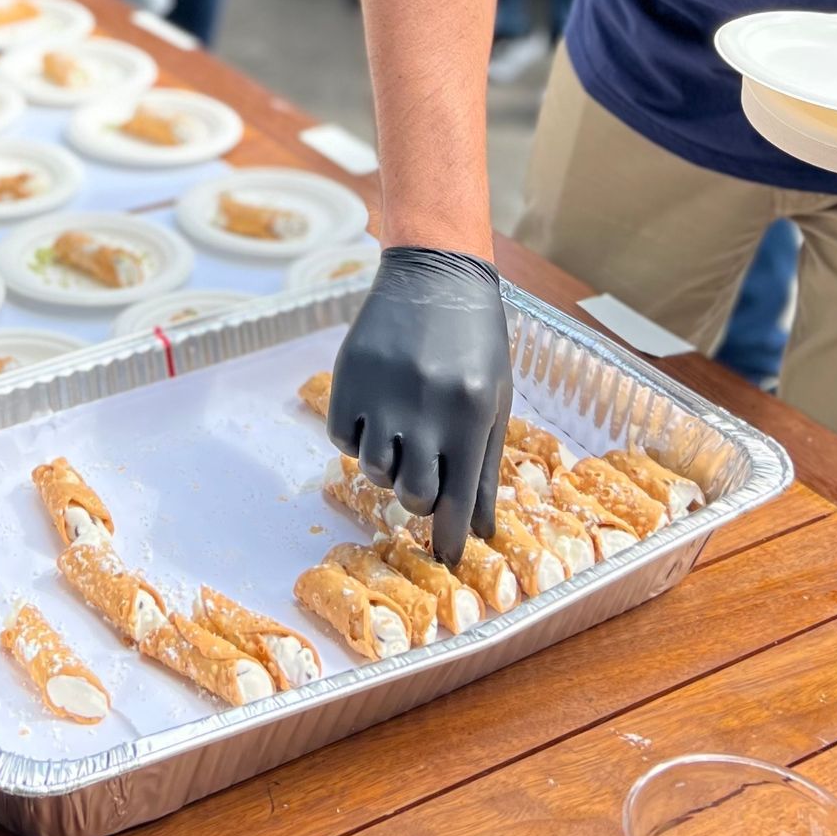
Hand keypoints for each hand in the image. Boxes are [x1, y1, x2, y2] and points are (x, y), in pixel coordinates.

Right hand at [327, 246, 510, 565]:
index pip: (458, 501)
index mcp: (470, 415)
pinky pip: (342, 439)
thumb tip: (481, 532)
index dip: (451, 540)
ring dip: (388, 466)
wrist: (434, 273)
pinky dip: (356, 437)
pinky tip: (374, 411)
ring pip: (375, 472)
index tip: (447, 562)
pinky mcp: (348, 378)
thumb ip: (484, 466)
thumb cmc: (475, 341)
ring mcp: (382, 393)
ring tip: (400, 436)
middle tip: (424, 473)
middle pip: (414, 494)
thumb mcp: (494, 400)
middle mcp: (425, 409)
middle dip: (420, 496)